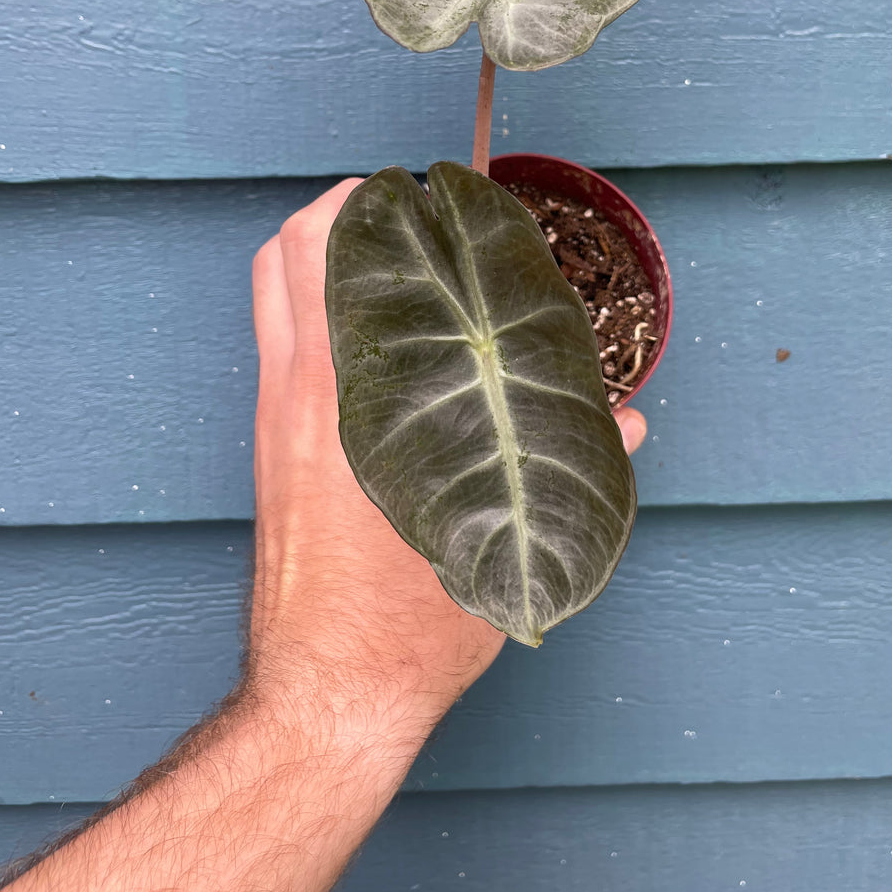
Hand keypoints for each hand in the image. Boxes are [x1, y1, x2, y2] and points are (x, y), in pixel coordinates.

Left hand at [247, 178, 646, 733]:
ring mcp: (275, 419)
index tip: (423, 196)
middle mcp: (300, 395)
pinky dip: (312, 304)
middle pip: (282, 252)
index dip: (366, 204)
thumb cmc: (407, 628)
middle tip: (405, 210)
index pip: (325, 257)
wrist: (327, 696)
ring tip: (391, 254)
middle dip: (338, 207)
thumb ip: (567, 467)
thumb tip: (623, 423)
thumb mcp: (510, 542)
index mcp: (350, 401)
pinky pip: (277, 340)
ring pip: (272, 292)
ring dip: (320, 252)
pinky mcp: (269, 446)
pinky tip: (379, 332)